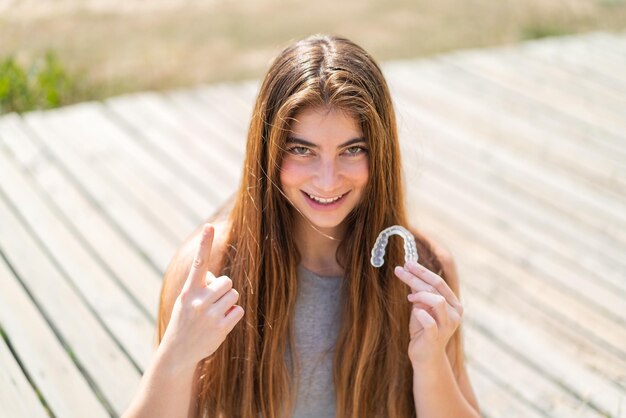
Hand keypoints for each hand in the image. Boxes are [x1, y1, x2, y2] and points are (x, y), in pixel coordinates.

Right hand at [160, 224, 244, 371]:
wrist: (178, 352)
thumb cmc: (185, 319)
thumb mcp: (186, 300)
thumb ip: (201, 286)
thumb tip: (219, 279)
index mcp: (189, 290)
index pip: (199, 263)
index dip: (205, 244)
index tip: (209, 226)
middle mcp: (198, 300)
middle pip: (227, 282)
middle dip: (224, 290)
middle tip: (212, 303)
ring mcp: (210, 315)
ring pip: (234, 295)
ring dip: (228, 302)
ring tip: (214, 314)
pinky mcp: (221, 328)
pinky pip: (238, 310)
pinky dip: (233, 315)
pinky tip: (220, 324)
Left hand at [394, 261, 462, 365]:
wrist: (425, 358)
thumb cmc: (423, 331)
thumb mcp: (420, 308)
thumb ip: (419, 293)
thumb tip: (410, 271)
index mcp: (453, 304)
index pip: (439, 282)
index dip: (422, 271)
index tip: (407, 263)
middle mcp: (454, 313)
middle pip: (436, 288)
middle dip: (417, 276)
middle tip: (401, 269)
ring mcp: (448, 325)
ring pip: (437, 301)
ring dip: (420, 295)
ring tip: (410, 298)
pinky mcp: (437, 336)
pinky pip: (429, 321)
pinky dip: (419, 313)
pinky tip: (414, 311)